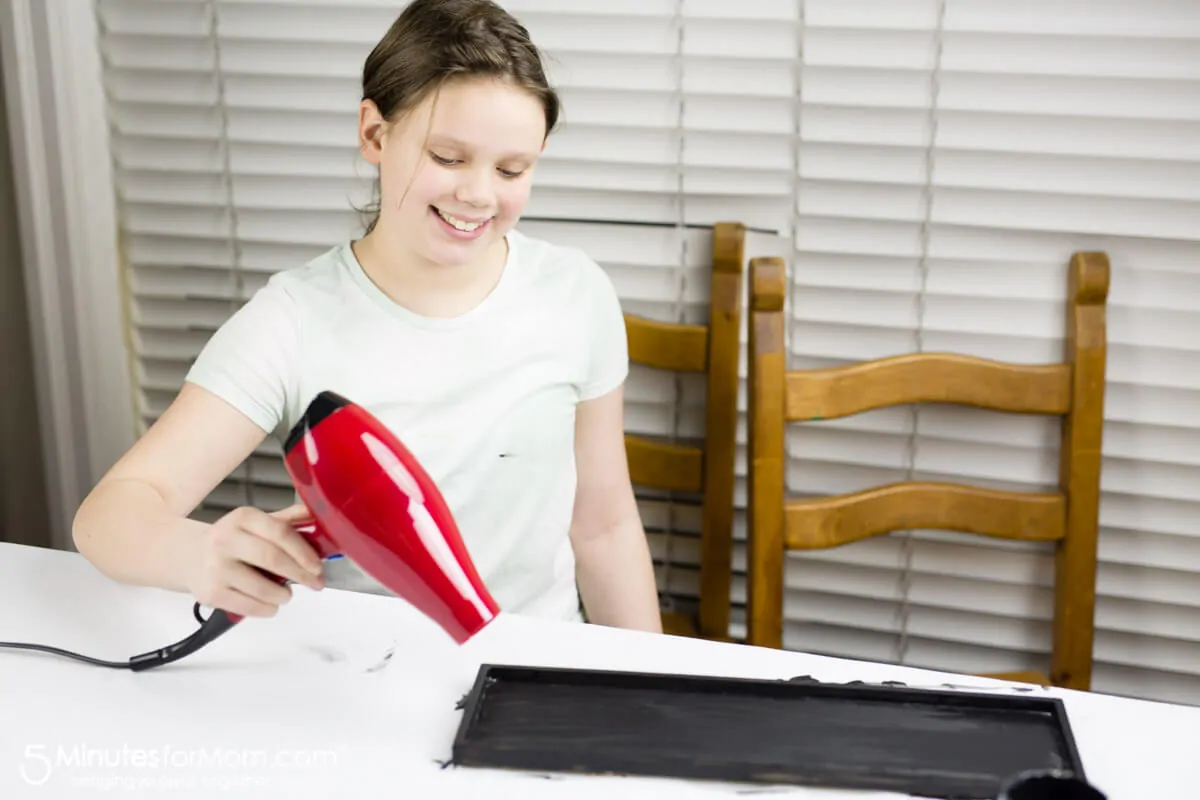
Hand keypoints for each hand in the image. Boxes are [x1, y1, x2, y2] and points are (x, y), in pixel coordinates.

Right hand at [184, 504, 324, 618]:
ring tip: (287, 594)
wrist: (190, 556)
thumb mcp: (256, 524)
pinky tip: (271, 605)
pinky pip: (248, 606)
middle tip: (316, 583)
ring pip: (262, 588)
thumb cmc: (234, 541)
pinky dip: (267, 609)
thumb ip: (286, 521)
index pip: (281, 532)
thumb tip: (319, 516)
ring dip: (284, 595)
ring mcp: (216, 567)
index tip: (318, 566)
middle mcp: (226, 539)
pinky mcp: (210, 593)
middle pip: (273, 559)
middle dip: (301, 574)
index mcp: (243, 518)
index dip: (304, 551)